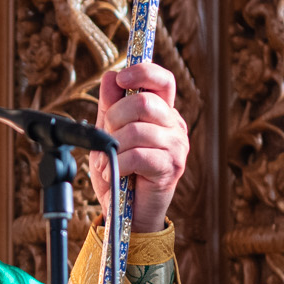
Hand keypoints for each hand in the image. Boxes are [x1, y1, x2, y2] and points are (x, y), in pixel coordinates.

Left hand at [87, 62, 186, 233]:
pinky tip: (114, 174)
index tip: (121, 79)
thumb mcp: (108, 133)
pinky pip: (138, 155)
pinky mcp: (171, 167)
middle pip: (144, 102)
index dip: (142, 72)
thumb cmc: (120, 171)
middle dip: (114, 118)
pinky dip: (118, 165)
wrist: (126, 211)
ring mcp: (176, 146)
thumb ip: (110, 105)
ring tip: (108, 162)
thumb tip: (111, 76)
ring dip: (114, 146)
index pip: (162, 79)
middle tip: (107, 139)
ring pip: (138, 130)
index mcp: (162, 111)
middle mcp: (174, 125)